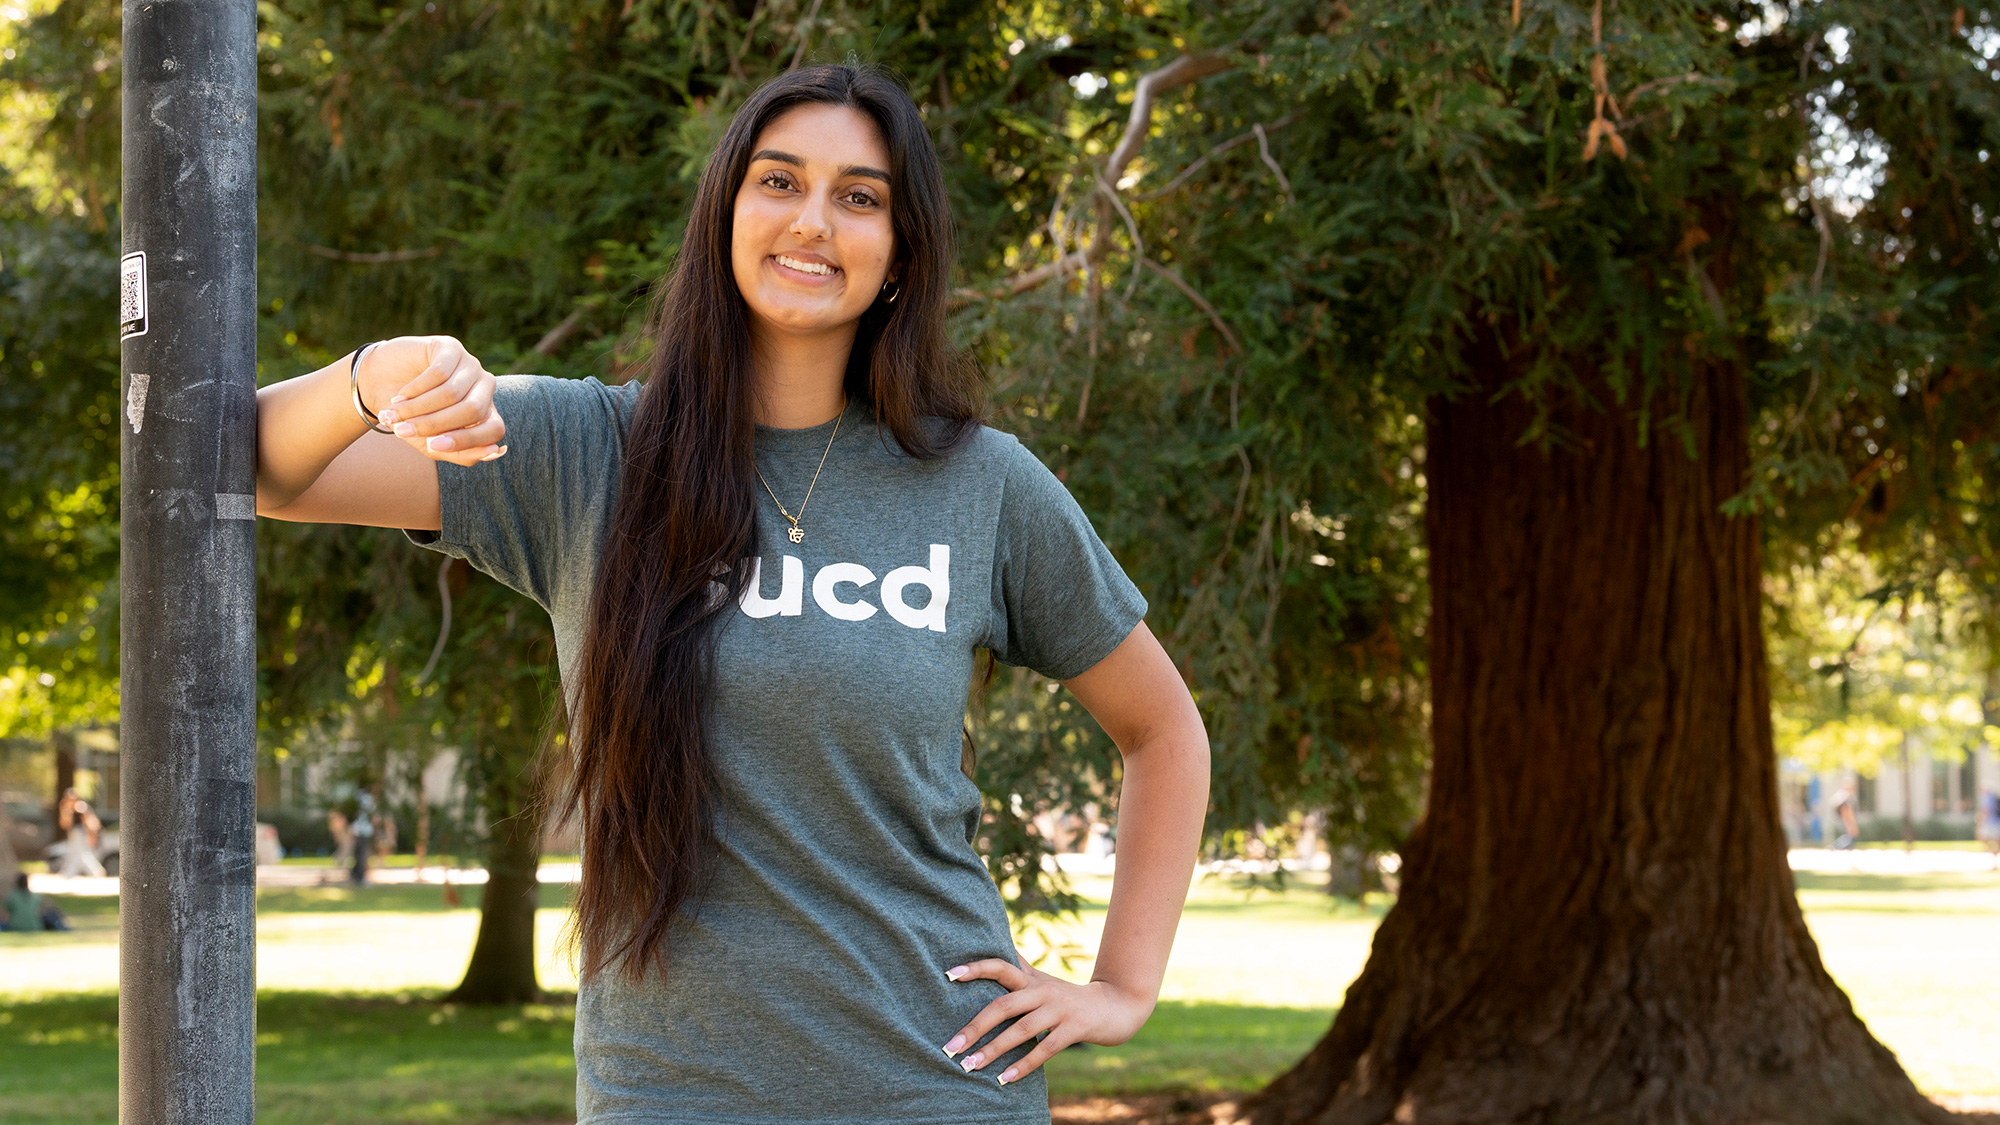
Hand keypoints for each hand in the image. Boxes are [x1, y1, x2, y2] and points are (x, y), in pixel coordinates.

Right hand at [360, 335, 506, 465]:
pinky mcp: (451, 347)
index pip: (495, 429)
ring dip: (417, 408)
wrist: (379, 385)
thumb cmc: (410, 418)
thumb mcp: (431, 443)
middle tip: (403, 431)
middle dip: (434, 425)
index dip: (468, 441)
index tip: (433, 447)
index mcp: (487, 412)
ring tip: (395, 414)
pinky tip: (400, 396)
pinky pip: (438, 374)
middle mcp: (485, 387)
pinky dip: (414, 390)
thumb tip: (494, 453)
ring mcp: (470, 365)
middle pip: (472, 410)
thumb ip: (461, 453)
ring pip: (451, 393)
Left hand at [940, 958, 1151, 1085]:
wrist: (1115, 1005)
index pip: (1000, 967)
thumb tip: (997, 944)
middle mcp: (1042, 991)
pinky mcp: (1074, 1030)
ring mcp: (1059, 1010)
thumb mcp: (1043, 980)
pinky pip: (1045, 1049)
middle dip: (974, 1027)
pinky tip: (1004, 1078)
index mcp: (1032, 980)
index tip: (949, 975)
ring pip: (1020, 1030)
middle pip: (1003, 1005)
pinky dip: (1024, 1065)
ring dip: (993, 1050)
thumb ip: (1019, 968)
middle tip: (950, 1046)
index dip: (976, 968)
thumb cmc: (1068, 995)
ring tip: (969, 1066)